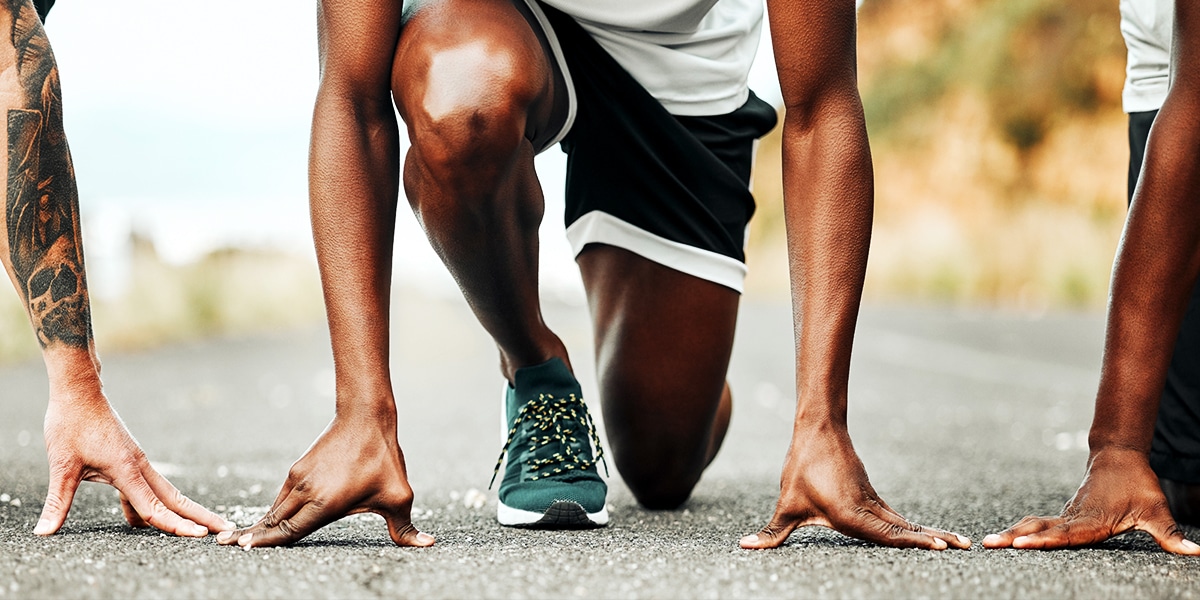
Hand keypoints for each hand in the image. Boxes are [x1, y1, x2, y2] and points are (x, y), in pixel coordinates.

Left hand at [38, 391, 232, 536]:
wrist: (79, 392)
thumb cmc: (71, 424)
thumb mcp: (62, 465)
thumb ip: (57, 501)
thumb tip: (43, 531)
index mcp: (128, 470)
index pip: (154, 507)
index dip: (175, 525)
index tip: (199, 535)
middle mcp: (139, 467)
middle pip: (175, 498)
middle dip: (200, 516)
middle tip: (224, 529)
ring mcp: (136, 463)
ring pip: (164, 492)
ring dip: (183, 510)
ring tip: (201, 526)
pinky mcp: (129, 460)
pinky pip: (145, 487)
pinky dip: (151, 504)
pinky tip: (138, 521)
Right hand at [216, 413, 432, 548]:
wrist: (366, 416)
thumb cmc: (383, 459)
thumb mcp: (399, 495)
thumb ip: (405, 527)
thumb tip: (427, 545)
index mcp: (324, 503)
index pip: (289, 531)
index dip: (266, 542)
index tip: (243, 548)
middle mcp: (306, 491)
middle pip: (274, 522)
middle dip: (251, 536)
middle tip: (225, 546)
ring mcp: (299, 478)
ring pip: (275, 508)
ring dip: (259, 524)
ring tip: (235, 538)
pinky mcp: (298, 469)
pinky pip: (282, 496)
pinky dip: (271, 510)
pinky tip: (264, 520)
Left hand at [740, 425, 969, 549]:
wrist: (817, 430)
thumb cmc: (801, 468)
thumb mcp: (786, 505)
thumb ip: (772, 532)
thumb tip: (746, 547)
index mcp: (851, 514)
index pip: (888, 534)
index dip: (915, 542)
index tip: (942, 547)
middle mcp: (868, 508)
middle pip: (905, 529)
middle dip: (934, 540)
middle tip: (965, 547)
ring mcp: (872, 500)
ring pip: (904, 521)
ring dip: (929, 532)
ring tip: (957, 543)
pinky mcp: (871, 495)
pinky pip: (896, 515)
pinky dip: (913, 526)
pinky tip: (926, 534)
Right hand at [983, 447, 1199, 553]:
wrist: (1118, 456)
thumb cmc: (1138, 485)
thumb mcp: (1157, 510)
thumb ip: (1171, 535)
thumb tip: (1195, 553)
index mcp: (1092, 520)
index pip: (1064, 534)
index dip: (1042, 541)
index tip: (1020, 545)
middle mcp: (1074, 518)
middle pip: (1038, 530)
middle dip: (1014, 539)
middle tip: (989, 544)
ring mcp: (1066, 515)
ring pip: (1033, 526)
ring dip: (1010, 534)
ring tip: (988, 543)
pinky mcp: (1063, 515)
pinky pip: (1037, 524)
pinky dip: (1018, 532)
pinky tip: (1005, 539)